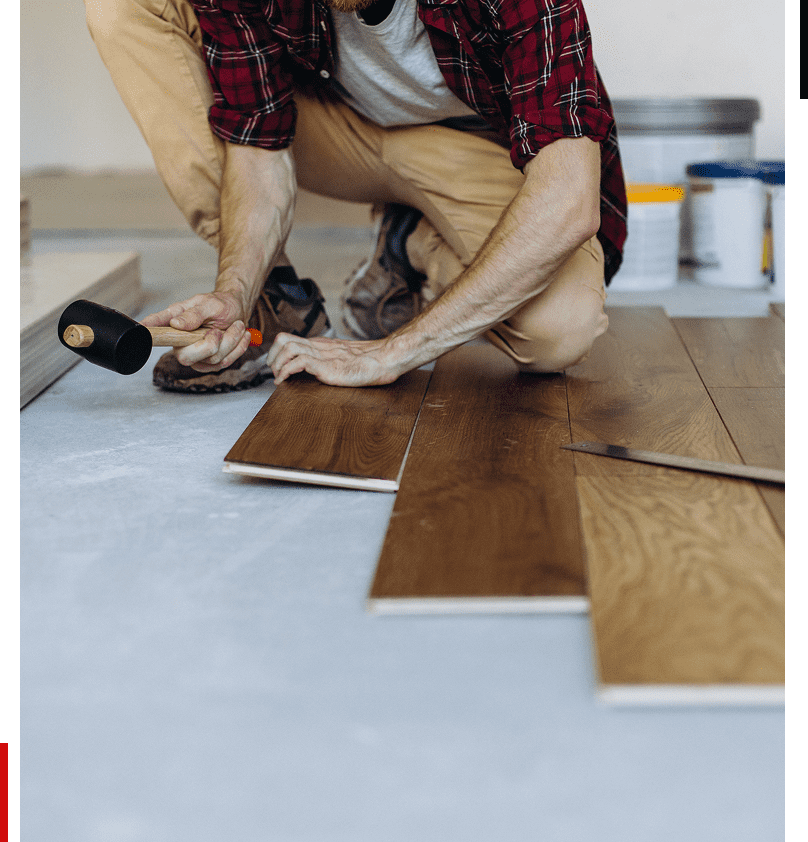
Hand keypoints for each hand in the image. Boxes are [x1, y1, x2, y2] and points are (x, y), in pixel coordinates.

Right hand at [141, 291, 252, 370]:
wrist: (237, 311)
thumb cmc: (219, 304)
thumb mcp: (208, 303)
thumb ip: (193, 314)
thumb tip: (175, 323)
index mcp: (174, 323)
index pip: (155, 330)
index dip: (147, 333)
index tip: (141, 329)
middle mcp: (181, 342)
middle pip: (186, 358)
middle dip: (210, 345)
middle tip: (218, 330)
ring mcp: (195, 355)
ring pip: (212, 360)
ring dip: (230, 342)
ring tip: (235, 326)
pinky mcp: (209, 363)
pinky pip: (224, 363)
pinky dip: (237, 348)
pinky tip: (239, 335)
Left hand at [267, 334, 406, 386]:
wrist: (383, 360)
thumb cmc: (369, 363)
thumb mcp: (344, 360)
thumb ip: (330, 362)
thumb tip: (317, 371)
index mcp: (321, 345)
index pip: (290, 339)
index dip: (277, 352)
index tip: (275, 367)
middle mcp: (318, 347)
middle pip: (283, 339)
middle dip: (272, 355)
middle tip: (273, 370)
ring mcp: (321, 354)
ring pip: (286, 347)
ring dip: (276, 363)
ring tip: (277, 376)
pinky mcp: (325, 365)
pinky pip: (297, 362)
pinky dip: (285, 371)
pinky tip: (284, 381)